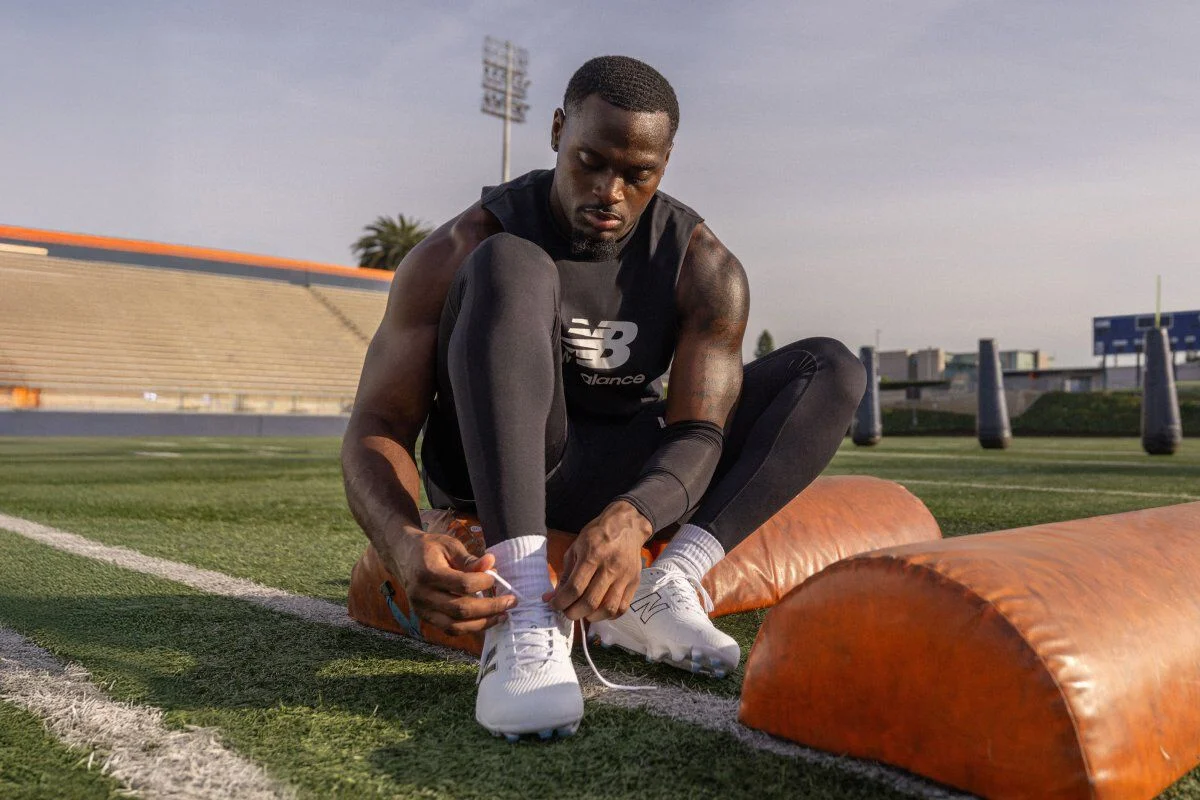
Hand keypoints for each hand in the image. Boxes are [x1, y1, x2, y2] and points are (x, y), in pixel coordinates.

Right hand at [387, 528, 515, 635]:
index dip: (483, 583)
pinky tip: (486, 620)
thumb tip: (491, 563)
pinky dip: (469, 628)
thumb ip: (469, 558)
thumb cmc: (429, 548)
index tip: (495, 577)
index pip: (462, 584)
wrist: (402, 556)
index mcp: (428, 573)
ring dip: (482, 623)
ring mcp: (421, 610)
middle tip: (511, 601)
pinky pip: (449, 629)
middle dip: (490, 607)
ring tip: (502, 616)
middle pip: (460, 609)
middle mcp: (422, 595)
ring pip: (455, 626)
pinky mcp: (424, 618)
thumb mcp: (449, 545)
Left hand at [545, 501, 651, 621]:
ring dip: (592, 617)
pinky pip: (622, 607)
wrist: (626, 525)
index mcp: (592, 556)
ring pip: (608, 608)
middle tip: (567, 611)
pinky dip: (609, 615)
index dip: (561, 602)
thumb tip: (551, 597)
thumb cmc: (597, 535)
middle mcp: (610, 567)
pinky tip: (599, 611)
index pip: (575, 588)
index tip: (554, 605)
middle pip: (590, 601)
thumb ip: (564, 575)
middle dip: (573, 613)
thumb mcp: (575, 549)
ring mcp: (624, 576)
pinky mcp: (634, 582)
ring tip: (583, 613)